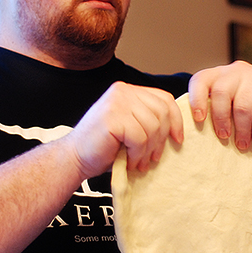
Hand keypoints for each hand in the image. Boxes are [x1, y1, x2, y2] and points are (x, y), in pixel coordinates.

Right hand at [68, 82, 183, 179]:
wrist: (75, 158)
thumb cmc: (104, 147)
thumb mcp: (131, 128)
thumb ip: (149, 120)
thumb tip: (177, 129)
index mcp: (128, 91)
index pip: (164, 99)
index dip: (176, 120)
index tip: (177, 140)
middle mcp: (123, 91)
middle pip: (162, 112)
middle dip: (161, 139)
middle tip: (153, 158)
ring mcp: (117, 102)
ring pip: (152, 126)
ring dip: (148, 150)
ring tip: (138, 162)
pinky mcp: (112, 117)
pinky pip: (139, 137)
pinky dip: (137, 154)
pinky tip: (128, 160)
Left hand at [188, 61, 251, 149]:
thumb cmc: (243, 113)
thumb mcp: (225, 107)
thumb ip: (208, 111)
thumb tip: (186, 131)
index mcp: (219, 74)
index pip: (201, 80)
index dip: (196, 99)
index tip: (199, 120)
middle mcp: (237, 71)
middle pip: (221, 92)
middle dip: (220, 119)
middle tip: (223, 137)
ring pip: (242, 105)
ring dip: (240, 129)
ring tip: (240, 144)